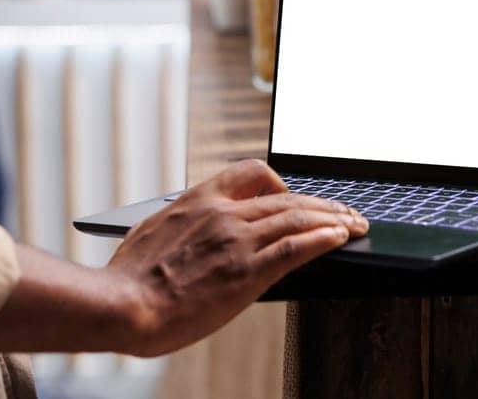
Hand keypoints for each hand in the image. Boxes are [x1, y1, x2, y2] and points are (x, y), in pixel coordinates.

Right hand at [105, 160, 367, 356]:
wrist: (123, 305)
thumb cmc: (130, 280)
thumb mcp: (152, 234)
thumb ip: (181, 226)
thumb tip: (189, 232)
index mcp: (198, 201)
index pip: (250, 172)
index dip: (281, 182)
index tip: (295, 195)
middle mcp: (223, 213)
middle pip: (286, 197)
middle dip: (322, 203)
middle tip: (344, 210)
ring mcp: (237, 241)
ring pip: (298, 218)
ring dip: (333, 219)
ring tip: (354, 223)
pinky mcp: (247, 272)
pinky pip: (296, 247)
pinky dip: (324, 239)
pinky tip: (340, 238)